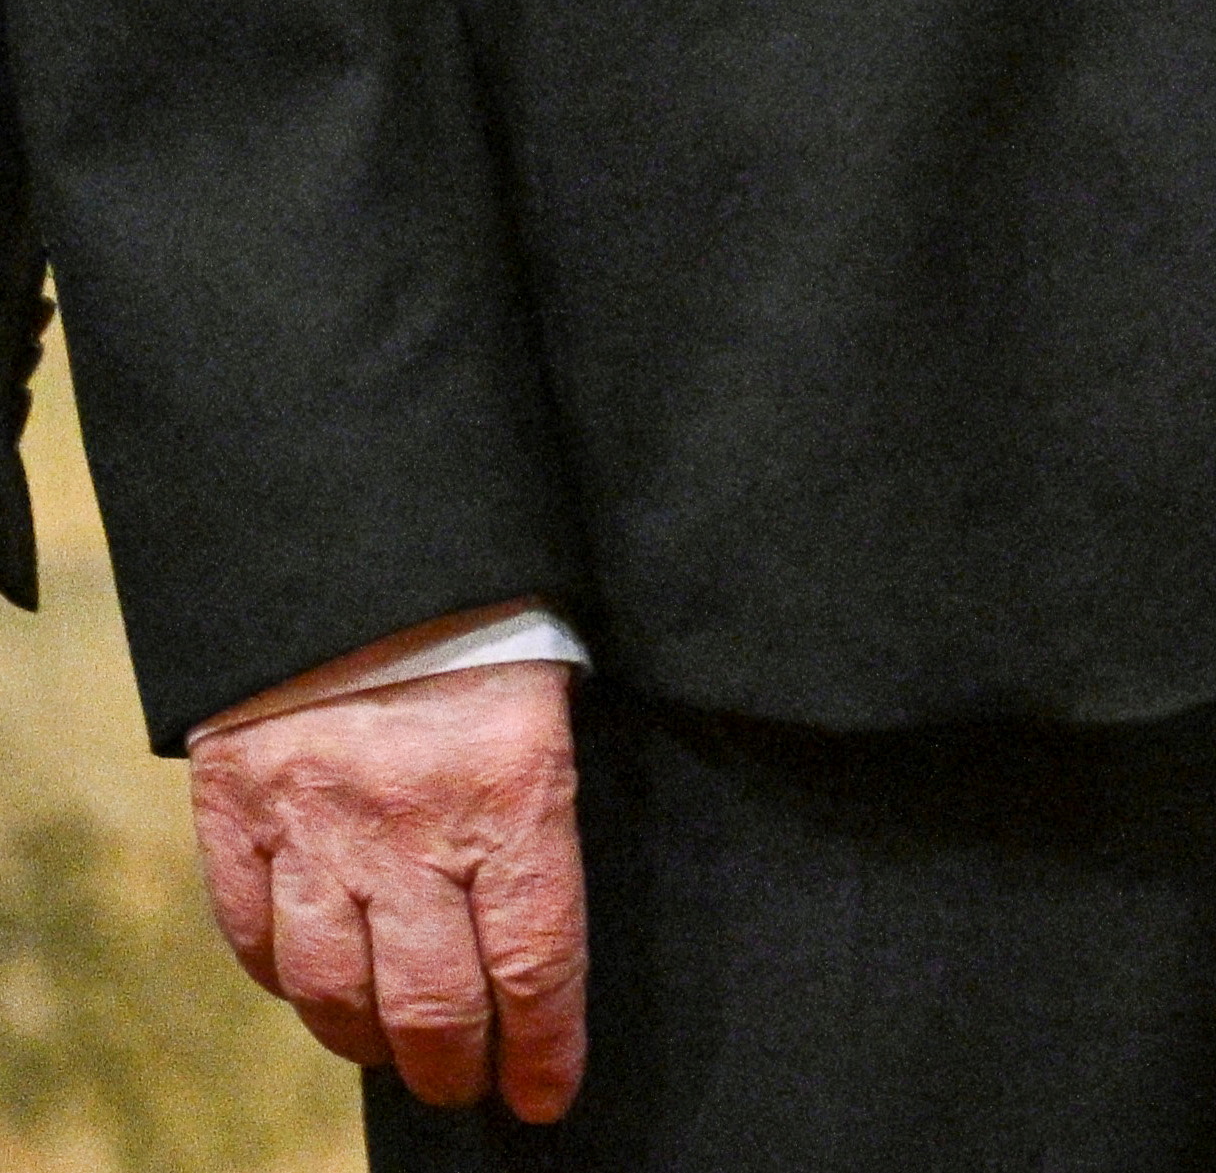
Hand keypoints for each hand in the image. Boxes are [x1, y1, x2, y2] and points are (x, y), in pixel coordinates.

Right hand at [191, 659, 585, 1118]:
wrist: (362, 540)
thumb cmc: (490, 614)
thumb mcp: (558, 696)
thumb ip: (546, 804)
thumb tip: (546, 916)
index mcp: (515, 793)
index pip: (537, 961)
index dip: (543, 1046)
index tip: (546, 1094)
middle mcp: (411, 830)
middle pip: (432, 1001)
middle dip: (454, 1066)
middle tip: (467, 1088)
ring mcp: (315, 828)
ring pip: (333, 988)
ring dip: (366, 1040)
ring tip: (392, 1053)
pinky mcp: (238, 814)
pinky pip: (256, 934)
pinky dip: (284, 980)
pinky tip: (315, 990)